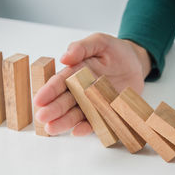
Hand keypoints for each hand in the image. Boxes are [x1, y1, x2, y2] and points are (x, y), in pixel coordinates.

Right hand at [33, 33, 151, 135]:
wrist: (136, 63)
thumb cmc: (116, 51)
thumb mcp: (100, 42)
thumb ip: (82, 47)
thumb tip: (65, 57)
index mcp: (76, 72)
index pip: (60, 82)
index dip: (49, 91)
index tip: (39, 100)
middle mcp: (81, 89)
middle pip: (65, 100)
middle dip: (53, 109)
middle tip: (42, 117)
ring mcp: (92, 102)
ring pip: (75, 113)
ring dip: (64, 121)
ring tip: (51, 128)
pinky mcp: (105, 111)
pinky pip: (95, 121)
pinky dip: (86, 127)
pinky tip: (77, 132)